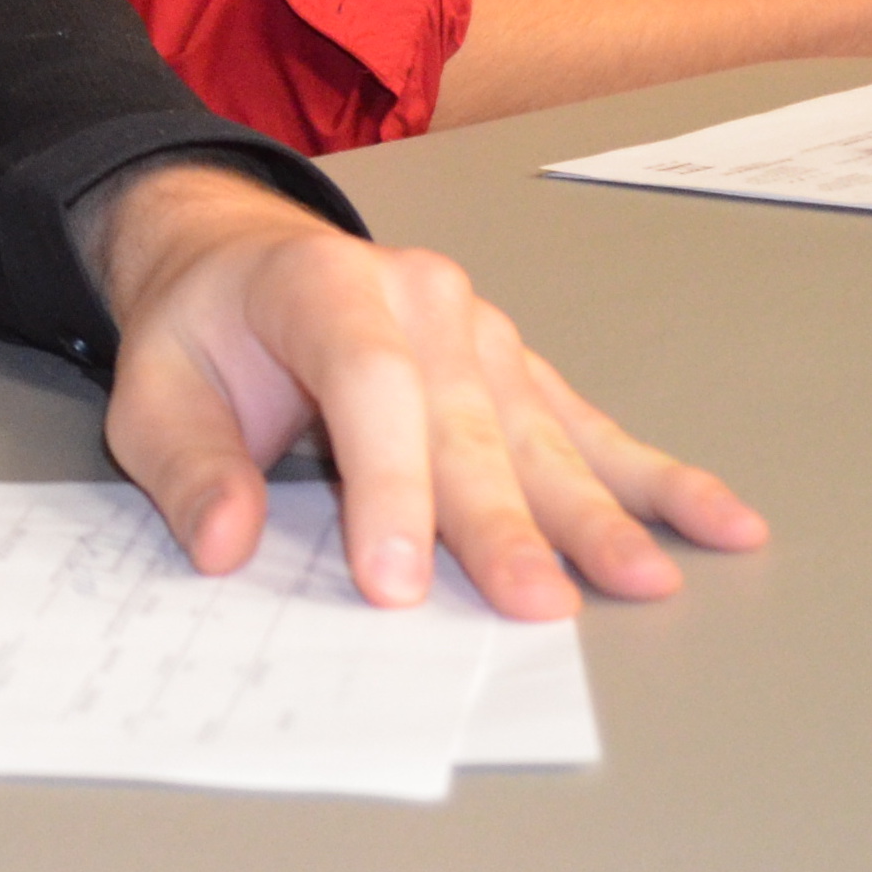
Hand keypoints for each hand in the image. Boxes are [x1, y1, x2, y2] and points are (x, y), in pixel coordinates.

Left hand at [89, 165, 765, 615]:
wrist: (236, 263)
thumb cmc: (203, 334)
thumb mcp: (152, 390)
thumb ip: (186, 467)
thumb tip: (224, 545)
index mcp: (320, 284)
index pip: (366, 383)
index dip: (385, 484)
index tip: (394, 581)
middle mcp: (416, 299)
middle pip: (463, 419)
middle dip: (497, 521)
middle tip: (532, 607)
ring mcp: (479, 332)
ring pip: (535, 435)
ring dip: (590, 514)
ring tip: (643, 580)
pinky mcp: (515, 373)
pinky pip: (586, 430)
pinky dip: (651, 481)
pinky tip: (718, 521)